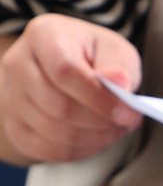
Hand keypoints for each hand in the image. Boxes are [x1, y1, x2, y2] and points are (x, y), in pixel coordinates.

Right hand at [0, 13, 141, 164]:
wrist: (64, 70)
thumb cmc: (91, 57)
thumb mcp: (112, 50)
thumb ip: (119, 66)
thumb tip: (121, 82)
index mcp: (43, 36)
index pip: (65, 72)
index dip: (99, 98)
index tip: (128, 113)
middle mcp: (19, 65)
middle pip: (59, 107)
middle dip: (101, 122)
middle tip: (127, 122)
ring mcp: (12, 97)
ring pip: (55, 133)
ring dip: (95, 138)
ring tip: (116, 128)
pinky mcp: (16, 126)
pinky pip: (50, 149)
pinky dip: (80, 149)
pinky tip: (96, 137)